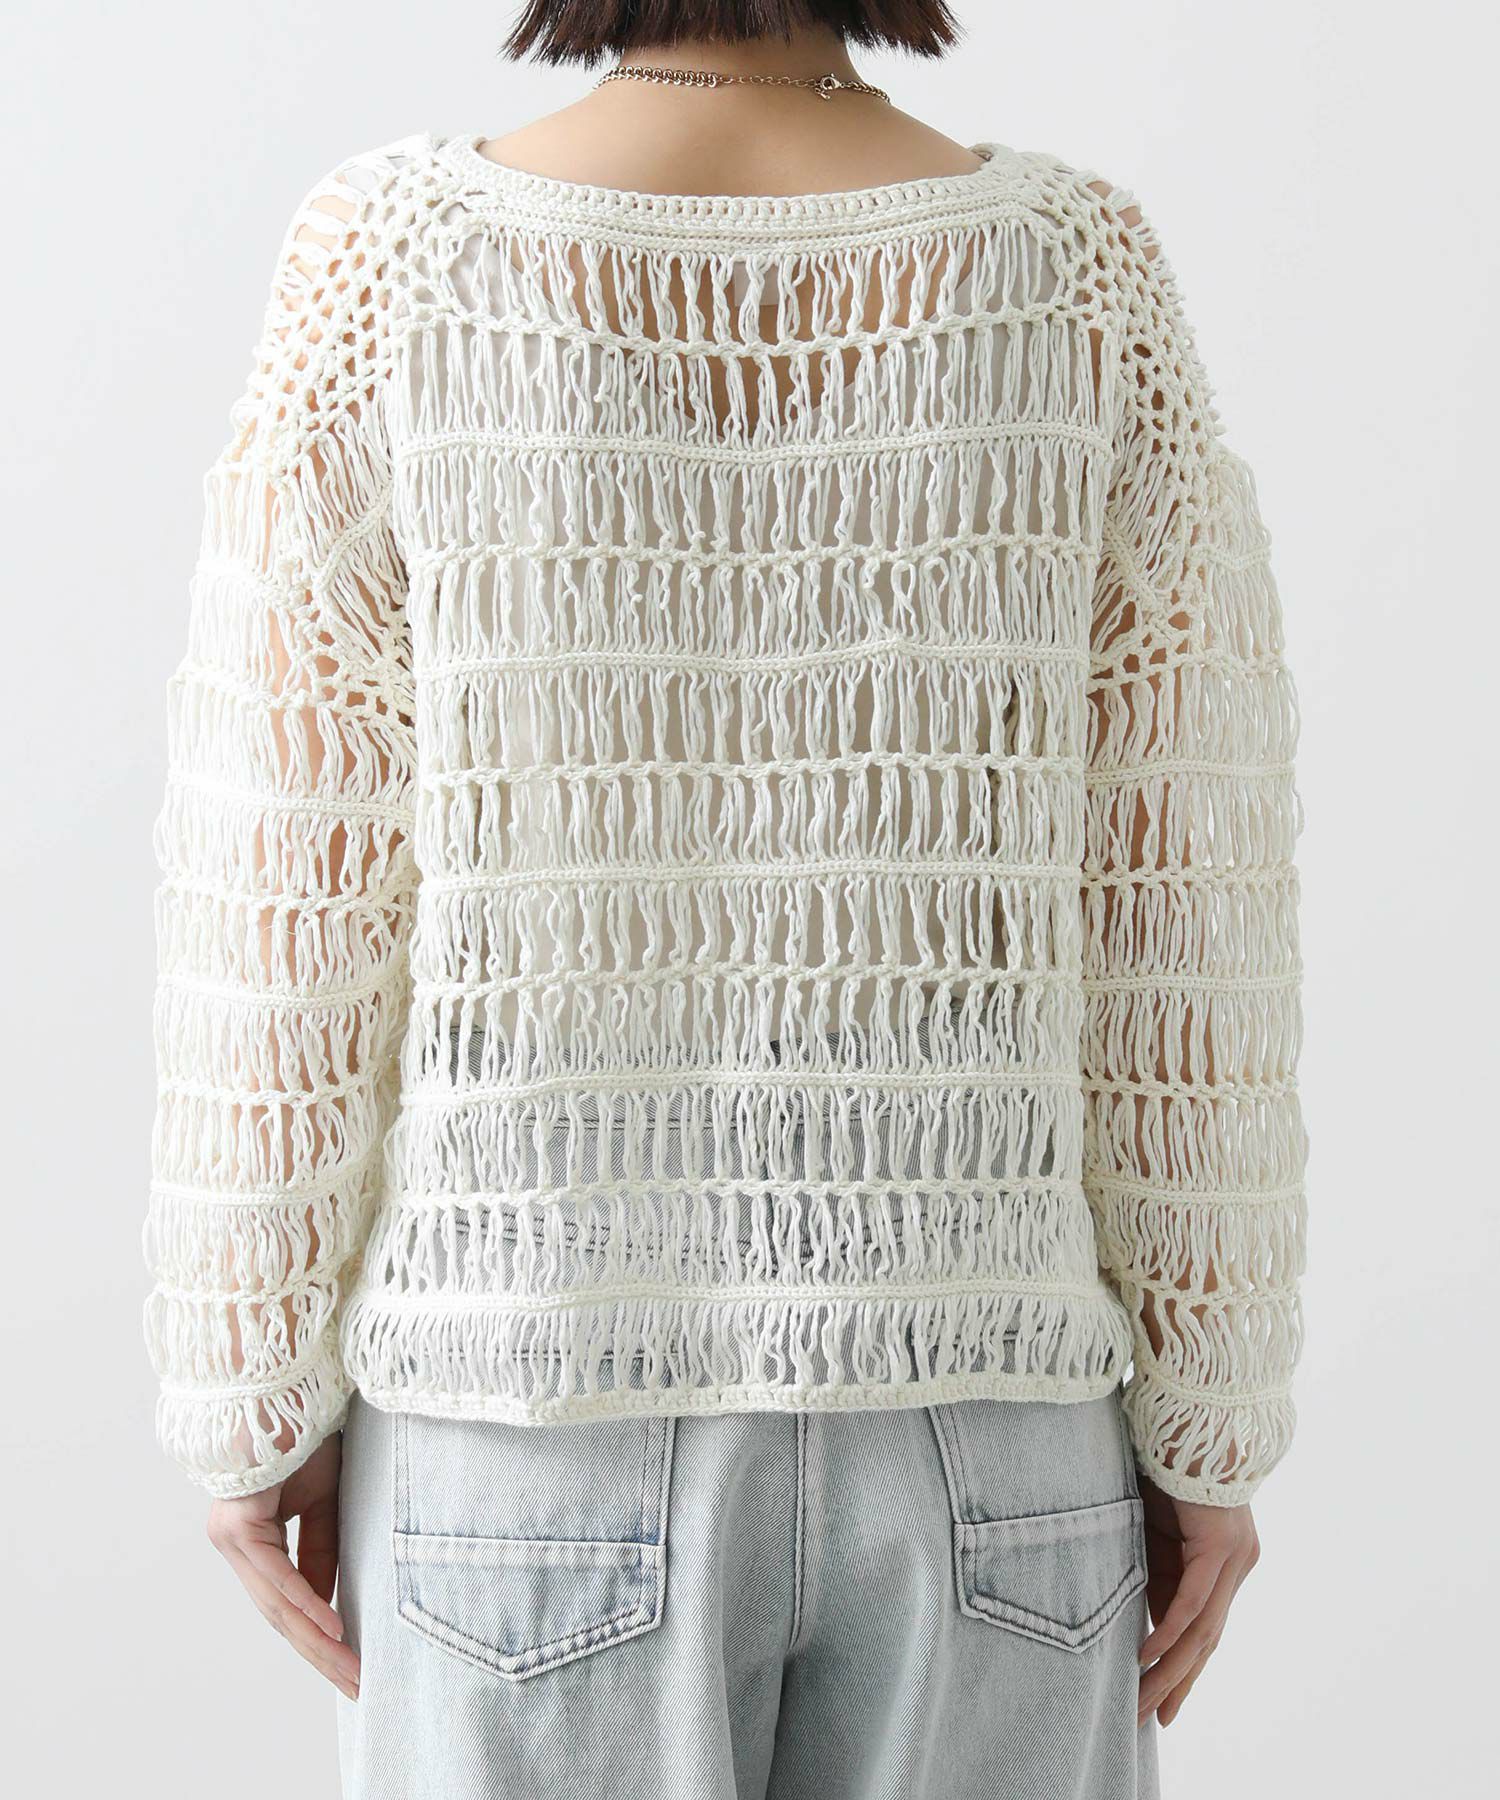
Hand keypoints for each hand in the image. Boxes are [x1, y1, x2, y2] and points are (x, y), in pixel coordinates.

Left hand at [206, 1433, 359, 1700]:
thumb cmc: (307, 1438)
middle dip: (321, 1655)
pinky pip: (276, 1574)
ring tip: (350, 1670)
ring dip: (317, 1641)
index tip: (351, 1664)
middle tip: (356, 1686)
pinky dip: (307, 1602)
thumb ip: (322, 1552)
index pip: (285, 1602)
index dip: (319, 1637)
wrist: (288, 1391)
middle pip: (280, 1615)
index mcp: (253, 1540)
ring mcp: (232, 1537)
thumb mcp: (325, 1502)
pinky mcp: (238, 1525)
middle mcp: (235, 1544)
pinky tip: (331, 1627)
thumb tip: (330, 1606)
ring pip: (276, 1604)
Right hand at [1136, 1475, 1258, 1726]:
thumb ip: (1154, 1569)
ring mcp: (1234, 1558)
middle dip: (1177, 1683)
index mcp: (1223, 1562)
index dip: (1182, 1668)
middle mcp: (1236, 1565)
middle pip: (1207, 1640)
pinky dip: (1170, 1631)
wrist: (1188, 1420)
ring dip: (1170, 1670)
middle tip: (1150, 1719)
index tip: (1159, 1701)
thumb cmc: (1166, 1464)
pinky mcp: (1220, 1547)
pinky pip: (1194, 1601)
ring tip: (1143, 1701)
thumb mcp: (1152, 1529)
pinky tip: (1148, 1656)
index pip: (1203, 1628)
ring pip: (1203, 1630)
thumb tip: (1139, 1614)